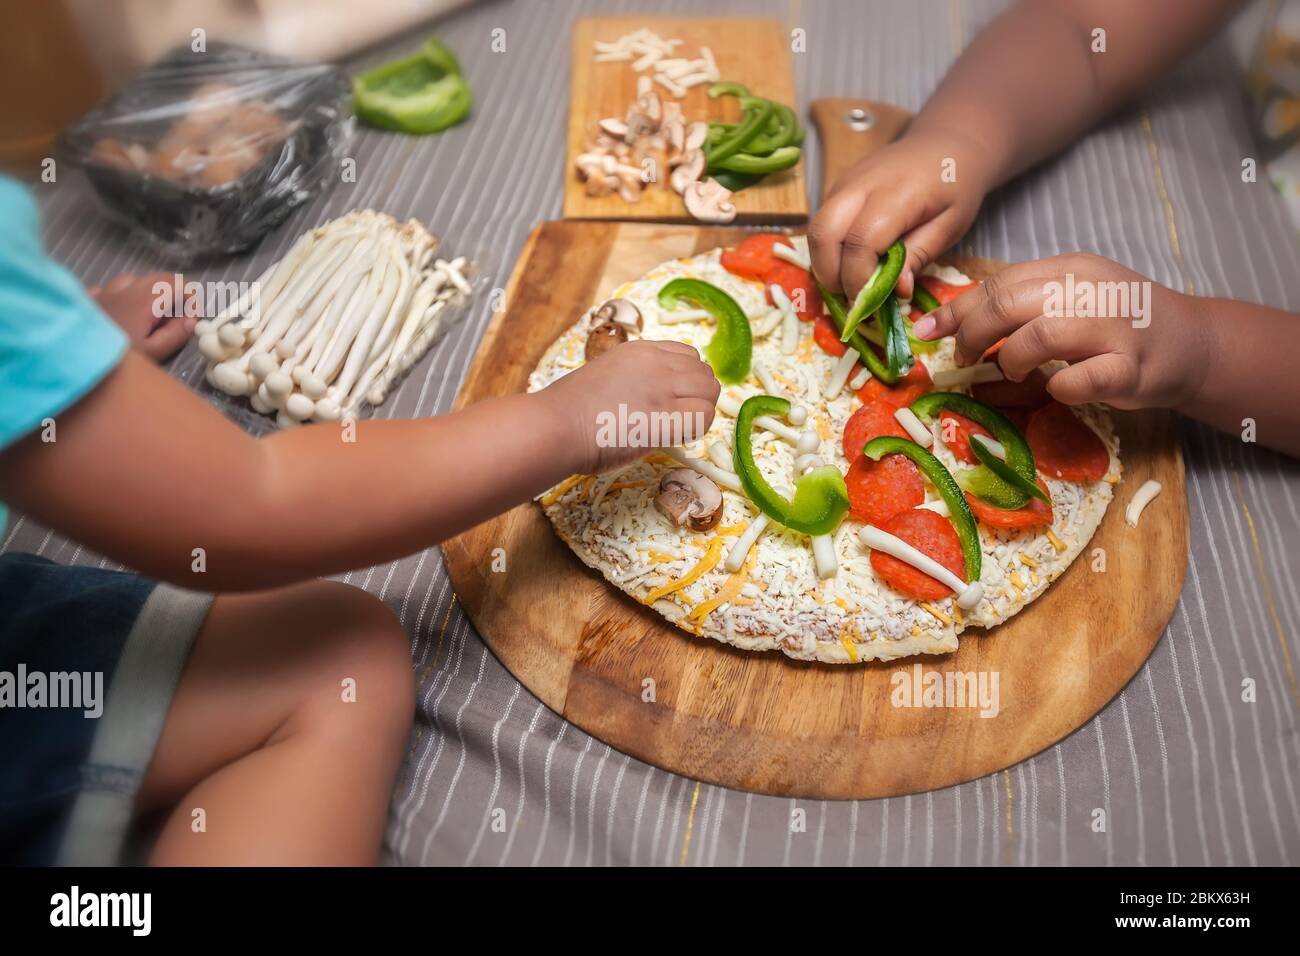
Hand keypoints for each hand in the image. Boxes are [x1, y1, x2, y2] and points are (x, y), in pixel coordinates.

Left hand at [90, 272, 194, 362]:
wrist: (67, 360)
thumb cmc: (114, 361)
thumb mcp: (153, 354)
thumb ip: (176, 335)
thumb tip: (190, 320)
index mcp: (143, 299)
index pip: (177, 283)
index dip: (191, 299)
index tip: (190, 321)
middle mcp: (123, 289)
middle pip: (156, 279)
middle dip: (171, 296)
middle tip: (172, 323)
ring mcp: (101, 293)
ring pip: (130, 281)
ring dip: (144, 294)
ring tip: (143, 319)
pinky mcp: (85, 301)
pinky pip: (106, 290)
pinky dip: (117, 298)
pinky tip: (115, 315)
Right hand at [538, 338, 720, 473]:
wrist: (557, 425)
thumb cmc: (569, 410)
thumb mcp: (605, 376)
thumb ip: (633, 381)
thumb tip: (648, 403)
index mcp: (641, 350)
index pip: (688, 356)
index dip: (687, 380)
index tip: (674, 399)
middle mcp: (657, 363)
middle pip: (704, 373)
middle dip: (699, 396)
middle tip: (680, 418)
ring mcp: (663, 388)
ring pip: (710, 393)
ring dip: (701, 412)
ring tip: (678, 428)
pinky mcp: (666, 415)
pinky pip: (704, 417)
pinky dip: (696, 429)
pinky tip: (675, 437)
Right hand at [808, 127, 992, 300]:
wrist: (945, 145)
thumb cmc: (954, 186)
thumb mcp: (951, 225)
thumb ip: (920, 256)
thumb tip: (897, 292)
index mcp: (897, 192)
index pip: (861, 242)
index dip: (859, 279)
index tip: (868, 304)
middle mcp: (861, 183)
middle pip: (823, 235)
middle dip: (830, 275)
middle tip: (852, 299)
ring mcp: (843, 183)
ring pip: (815, 231)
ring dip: (825, 265)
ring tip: (850, 285)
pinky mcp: (836, 187)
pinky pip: (821, 224)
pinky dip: (829, 251)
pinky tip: (850, 265)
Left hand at [913, 252, 1212, 409]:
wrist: (1190, 343)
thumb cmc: (1115, 325)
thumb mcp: (1068, 298)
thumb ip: (1020, 305)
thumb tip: (951, 322)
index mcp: (1069, 269)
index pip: (998, 283)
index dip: (956, 310)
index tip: (926, 331)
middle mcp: (1090, 290)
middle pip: (1009, 303)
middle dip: (972, 333)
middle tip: (965, 356)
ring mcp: (1113, 329)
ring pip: (1040, 335)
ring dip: (1011, 359)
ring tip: (1012, 371)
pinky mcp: (1130, 368)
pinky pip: (1079, 379)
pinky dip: (1057, 388)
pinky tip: (1056, 387)